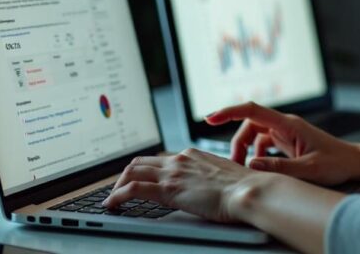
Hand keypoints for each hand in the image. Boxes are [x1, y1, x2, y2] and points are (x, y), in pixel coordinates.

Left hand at [102, 148, 271, 222]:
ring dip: (118, 185)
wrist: (248, 190)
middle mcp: (180, 159)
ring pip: (132, 171)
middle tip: (119, 189)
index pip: (161, 159)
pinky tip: (112, 205)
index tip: (140, 179)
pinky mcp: (168, 188)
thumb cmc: (244, 188)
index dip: (146, 170)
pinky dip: (117, 196)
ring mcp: (173, 172)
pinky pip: (133, 188)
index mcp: (193, 155)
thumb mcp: (224, 177)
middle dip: (126, 175)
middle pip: (141, 161)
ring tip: (112, 199)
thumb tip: (211, 188)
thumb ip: (211, 178)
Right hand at [206, 102, 359, 185]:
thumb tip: (251, 165)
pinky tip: (260, 171)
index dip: (229, 112)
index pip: (252, 111)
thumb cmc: (337, 164)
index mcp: (289, 125)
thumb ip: (280, 168)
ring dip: (246, 150)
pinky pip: (264, 144)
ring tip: (245, 171)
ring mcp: (287, 133)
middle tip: (234, 166)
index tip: (209, 118)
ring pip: (255, 135)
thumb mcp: (308, 170)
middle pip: (250, 125)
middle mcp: (286, 125)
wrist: (355, 162)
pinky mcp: (288, 142)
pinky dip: (257, 156)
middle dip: (237, 143)